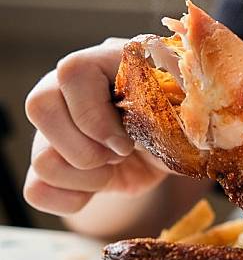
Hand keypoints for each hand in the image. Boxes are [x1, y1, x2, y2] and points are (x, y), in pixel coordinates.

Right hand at [24, 38, 170, 215]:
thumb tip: (180, 119)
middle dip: (90, 148)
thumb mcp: (188, 114)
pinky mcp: (48, 159)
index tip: (129, 140)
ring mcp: (52, 124)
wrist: (169, 152)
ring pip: (42, 158)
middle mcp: (68, 87)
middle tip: (123, 152)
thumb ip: (183, 109)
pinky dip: (74, 198)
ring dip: (89, 176)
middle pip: (41, 107)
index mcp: (107, 61)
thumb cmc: (181, 123)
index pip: (73, 73)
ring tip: (116, 164)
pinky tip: (101, 182)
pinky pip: (38, 190)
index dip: (97, 115)